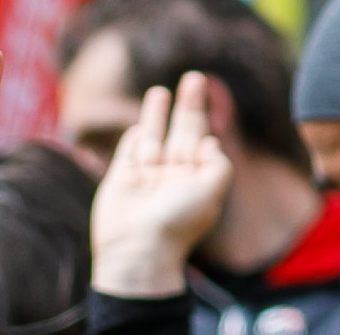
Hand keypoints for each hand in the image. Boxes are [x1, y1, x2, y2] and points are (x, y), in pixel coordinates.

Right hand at [90, 74, 231, 298]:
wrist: (137, 250)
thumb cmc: (176, 223)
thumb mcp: (212, 189)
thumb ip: (219, 163)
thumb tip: (210, 142)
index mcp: (195, 181)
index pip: (203, 143)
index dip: (205, 124)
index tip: (209, 115)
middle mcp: (171, 178)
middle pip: (182, 133)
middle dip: (188, 106)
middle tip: (195, 78)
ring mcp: (145, 179)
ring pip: (153, 137)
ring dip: (157, 114)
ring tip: (160, 91)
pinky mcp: (120, 181)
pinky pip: (128, 153)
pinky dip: (132, 139)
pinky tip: (137, 128)